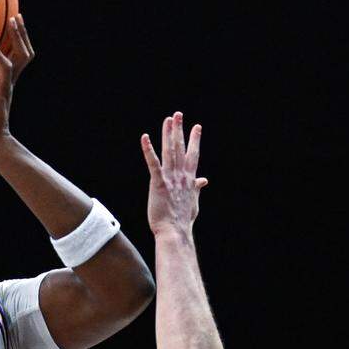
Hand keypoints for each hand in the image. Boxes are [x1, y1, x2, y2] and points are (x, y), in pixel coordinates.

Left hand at [0, 15, 34, 148]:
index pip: (11, 55)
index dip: (13, 40)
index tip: (9, 21)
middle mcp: (7, 78)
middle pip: (22, 51)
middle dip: (22, 33)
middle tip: (17, 14)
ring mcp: (7, 83)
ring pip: (21, 55)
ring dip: (18, 37)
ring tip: (13, 20)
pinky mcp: (3, 89)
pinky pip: (5, 66)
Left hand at [141, 112, 207, 234]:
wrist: (174, 232)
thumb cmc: (182, 221)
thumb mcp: (193, 202)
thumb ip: (196, 188)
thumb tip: (204, 180)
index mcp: (190, 180)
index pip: (193, 156)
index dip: (195, 140)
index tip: (197, 127)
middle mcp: (181, 176)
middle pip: (181, 149)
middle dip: (180, 131)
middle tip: (178, 115)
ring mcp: (170, 179)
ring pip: (170, 152)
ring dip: (168, 134)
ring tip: (168, 120)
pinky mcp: (158, 184)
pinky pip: (153, 163)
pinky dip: (149, 150)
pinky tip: (145, 137)